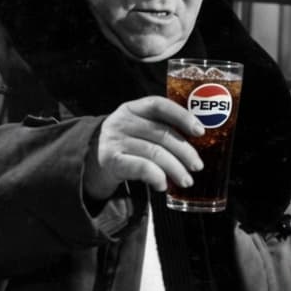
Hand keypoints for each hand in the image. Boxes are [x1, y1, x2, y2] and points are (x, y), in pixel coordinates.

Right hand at [82, 96, 204, 201]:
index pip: (160, 105)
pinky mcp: (111, 160)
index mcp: (134, 108)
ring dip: (175, 169)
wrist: (90, 160)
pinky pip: (141, 167)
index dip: (183, 116)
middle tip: (197, 166)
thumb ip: (162, 129)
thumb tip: (199, 145)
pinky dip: (157, 177)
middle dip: (185, 152)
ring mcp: (115, 140)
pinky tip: (163, 185)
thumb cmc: (126, 143)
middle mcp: (123, 121)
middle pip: (162, 134)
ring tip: (186, 180)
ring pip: (155, 153)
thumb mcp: (139, 128)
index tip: (200, 131)